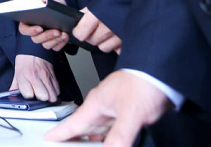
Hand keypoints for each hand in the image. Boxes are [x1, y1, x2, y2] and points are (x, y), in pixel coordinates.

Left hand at [10, 54, 58, 101]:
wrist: (34, 49)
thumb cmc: (25, 61)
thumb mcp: (16, 72)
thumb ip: (15, 86)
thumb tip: (12, 96)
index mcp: (24, 76)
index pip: (29, 95)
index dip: (28, 97)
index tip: (28, 94)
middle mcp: (35, 77)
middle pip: (44, 97)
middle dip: (41, 99)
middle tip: (37, 94)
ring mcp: (46, 76)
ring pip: (53, 96)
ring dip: (49, 97)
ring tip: (44, 93)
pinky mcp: (54, 75)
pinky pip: (58, 90)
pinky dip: (54, 92)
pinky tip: (49, 89)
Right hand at [18, 0, 69, 50]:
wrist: (62, 6)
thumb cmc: (51, 1)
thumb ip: (42, 1)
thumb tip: (43, 4)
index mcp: (28, 21)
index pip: (24, 30)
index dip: (30, 31)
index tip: (40, 28)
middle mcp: (35, 32)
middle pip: (36, 39)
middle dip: (47, 35)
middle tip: (57, 30)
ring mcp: (44, 39)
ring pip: (46, 45)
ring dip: (55, 40)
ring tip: (64, 34)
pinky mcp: (53, 42)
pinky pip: (55, 47)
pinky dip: (61, 43)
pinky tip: (66, 37)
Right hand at [46, 70, 171, 145]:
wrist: (162, 71)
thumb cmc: (144, 82)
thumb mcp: (131, 113)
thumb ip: (119, 136)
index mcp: (97, 104)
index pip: (73, 123)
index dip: (59, 133)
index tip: (48, 139)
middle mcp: (104, 107)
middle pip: (84, 129)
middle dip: (75, 140)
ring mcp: (116, 110)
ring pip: (99, 131)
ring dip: (94, 142)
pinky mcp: (129, 113)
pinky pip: (114, 130)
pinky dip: (110, 139)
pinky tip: (113, 143)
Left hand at [73, 7, 121, 53]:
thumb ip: (88, 11)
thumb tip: (78, 19)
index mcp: (98, 15)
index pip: (80, 34)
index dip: (78, 31)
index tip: (78, 30)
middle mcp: (108, 27)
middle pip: (91, 41)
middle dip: (91, 36)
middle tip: (96, 27)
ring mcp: (120, 36)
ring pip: (103, 47)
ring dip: (104, 42)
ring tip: (108, 30)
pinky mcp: (128, 42)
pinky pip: (118, 50)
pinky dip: (117, 45)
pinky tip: (118, 35)